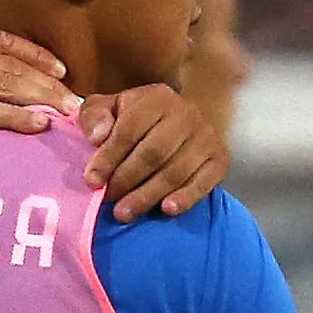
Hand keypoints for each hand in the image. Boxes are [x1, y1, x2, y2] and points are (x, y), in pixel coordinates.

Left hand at [80, 84, 228, 220]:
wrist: (177, 123)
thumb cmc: (132, 119)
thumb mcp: (108, 109)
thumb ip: (95, 116)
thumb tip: (98, 138)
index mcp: (156, 98)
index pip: (130, 129)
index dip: (109, 157)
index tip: (92, 181)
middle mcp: (186, 113)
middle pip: (153, 153)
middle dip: (126, 180)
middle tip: (107, 200)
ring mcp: (206, 136)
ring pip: (175, 171)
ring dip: (147, 196)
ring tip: (124, 213)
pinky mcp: (220, 158)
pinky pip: (204, 182)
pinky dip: (186, 197)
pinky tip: (167, 209)